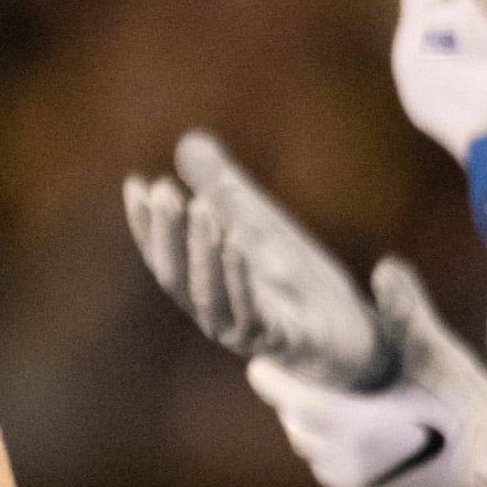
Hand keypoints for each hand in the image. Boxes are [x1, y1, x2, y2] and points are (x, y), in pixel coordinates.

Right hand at [124, 130, 392, 385]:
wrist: (351, 336)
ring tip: (201, 207)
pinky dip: (241, 281)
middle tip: (163, 189)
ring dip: (203, 252)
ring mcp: (249, 334)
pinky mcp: (286, 344)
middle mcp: (217, 315)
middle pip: (177, 279)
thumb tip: (188, 142)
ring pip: (210, 299)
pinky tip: (237, 245)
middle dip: (167, 234)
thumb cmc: (297, 282)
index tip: (135, 183)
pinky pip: (255, 318)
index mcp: (206, 287)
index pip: (164, 256)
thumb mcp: (261, 225)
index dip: (146, 223)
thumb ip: (225, 189)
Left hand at [247, 260, 486, 486]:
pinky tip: (366, 446)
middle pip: (299, 429)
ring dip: (320, 436)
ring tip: (335, 410)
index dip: (271, 378)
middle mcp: (340, 466)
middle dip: (297, 404)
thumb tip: (386, 266)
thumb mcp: (437, 352)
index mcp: (343, 426)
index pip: (285, 398)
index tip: (261, 362)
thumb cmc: (468, 410)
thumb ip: (405, 309)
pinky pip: (344, 483)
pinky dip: (346, 462)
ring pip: (319, 460)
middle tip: (305, 379)